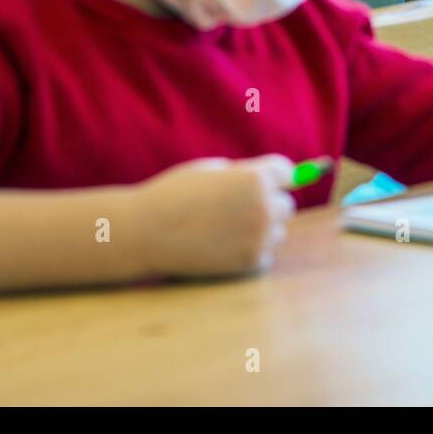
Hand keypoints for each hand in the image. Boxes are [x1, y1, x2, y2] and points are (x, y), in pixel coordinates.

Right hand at [130, 154, 295, 277]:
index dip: (274, 176)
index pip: (287, 172)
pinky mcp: (250, 263)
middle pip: (286, 204)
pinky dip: (250, 250)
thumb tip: (279, 178)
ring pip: (277, 231)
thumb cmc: (175, 194)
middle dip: (268, 203)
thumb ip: (245, 173)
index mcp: (256, 178)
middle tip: (238, 207)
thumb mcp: (211, 170)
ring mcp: (259, 238)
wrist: (146, 233)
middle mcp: (264, 208)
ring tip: (226, 227)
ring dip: (261, 229)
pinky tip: (223, 245)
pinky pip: (265, 253)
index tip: (264, 181)